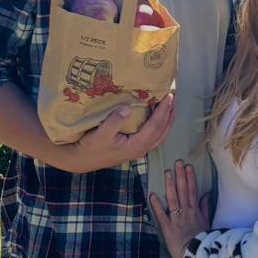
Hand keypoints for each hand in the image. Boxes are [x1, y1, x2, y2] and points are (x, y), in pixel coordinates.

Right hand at [56, 93, 174, 173]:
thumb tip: (127, 107)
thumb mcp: (100, 134)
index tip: (169, 97)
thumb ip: (114, 121)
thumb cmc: (91, 147)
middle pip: (162, 131)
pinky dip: (161, 126)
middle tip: (174, 97)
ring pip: (161, 136)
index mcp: (136, 145)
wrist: (83, 160)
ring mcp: (139, 150)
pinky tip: (159, 118)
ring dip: (167, 121)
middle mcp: (142, 149)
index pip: (155, 126)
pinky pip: (155, 137)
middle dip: (170, 114)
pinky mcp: (135, 149)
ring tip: (171, 106)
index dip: (163, 111)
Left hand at [149, 160, 210, 257]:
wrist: (197, 256)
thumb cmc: (202, 241)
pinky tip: (152, 195)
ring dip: (170, 185)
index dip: (190, 178)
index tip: (188, 166)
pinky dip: (156, 205)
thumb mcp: (207, 223)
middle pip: (183, 191)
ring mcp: (176, 219)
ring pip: (173, 199)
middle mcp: (186, 212)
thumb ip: (205, 208)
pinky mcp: (167, 228)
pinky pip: (161, 215)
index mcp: (195, 211)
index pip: (192, 191)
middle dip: (180, 176)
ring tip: (167, 172)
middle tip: (177, 162)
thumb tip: (206, 194)